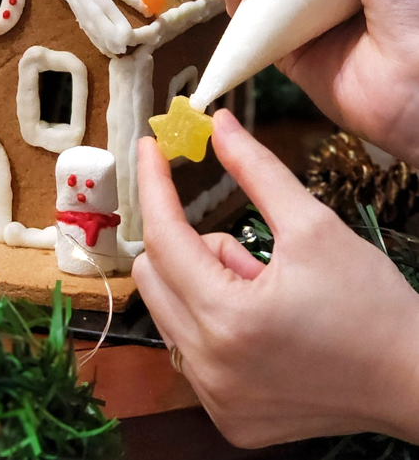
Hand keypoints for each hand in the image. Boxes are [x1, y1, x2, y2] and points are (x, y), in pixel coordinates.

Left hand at [132, 115, 418, 447]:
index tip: (148, 147)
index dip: (154, 185)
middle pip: (155, 274)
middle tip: (250, 250)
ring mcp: (215, 398)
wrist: (415, 382)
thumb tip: (217, 123)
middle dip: (190, 245)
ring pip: (170, 309)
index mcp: (227, 319)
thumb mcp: (313, 225)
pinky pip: (190, 347)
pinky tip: (265, 327)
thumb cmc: (371, 303)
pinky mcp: (227, 417)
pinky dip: (213, 321)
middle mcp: (208, 367)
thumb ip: (256, 169)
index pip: (165, 236)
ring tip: (267, 293)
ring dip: (203, 283)